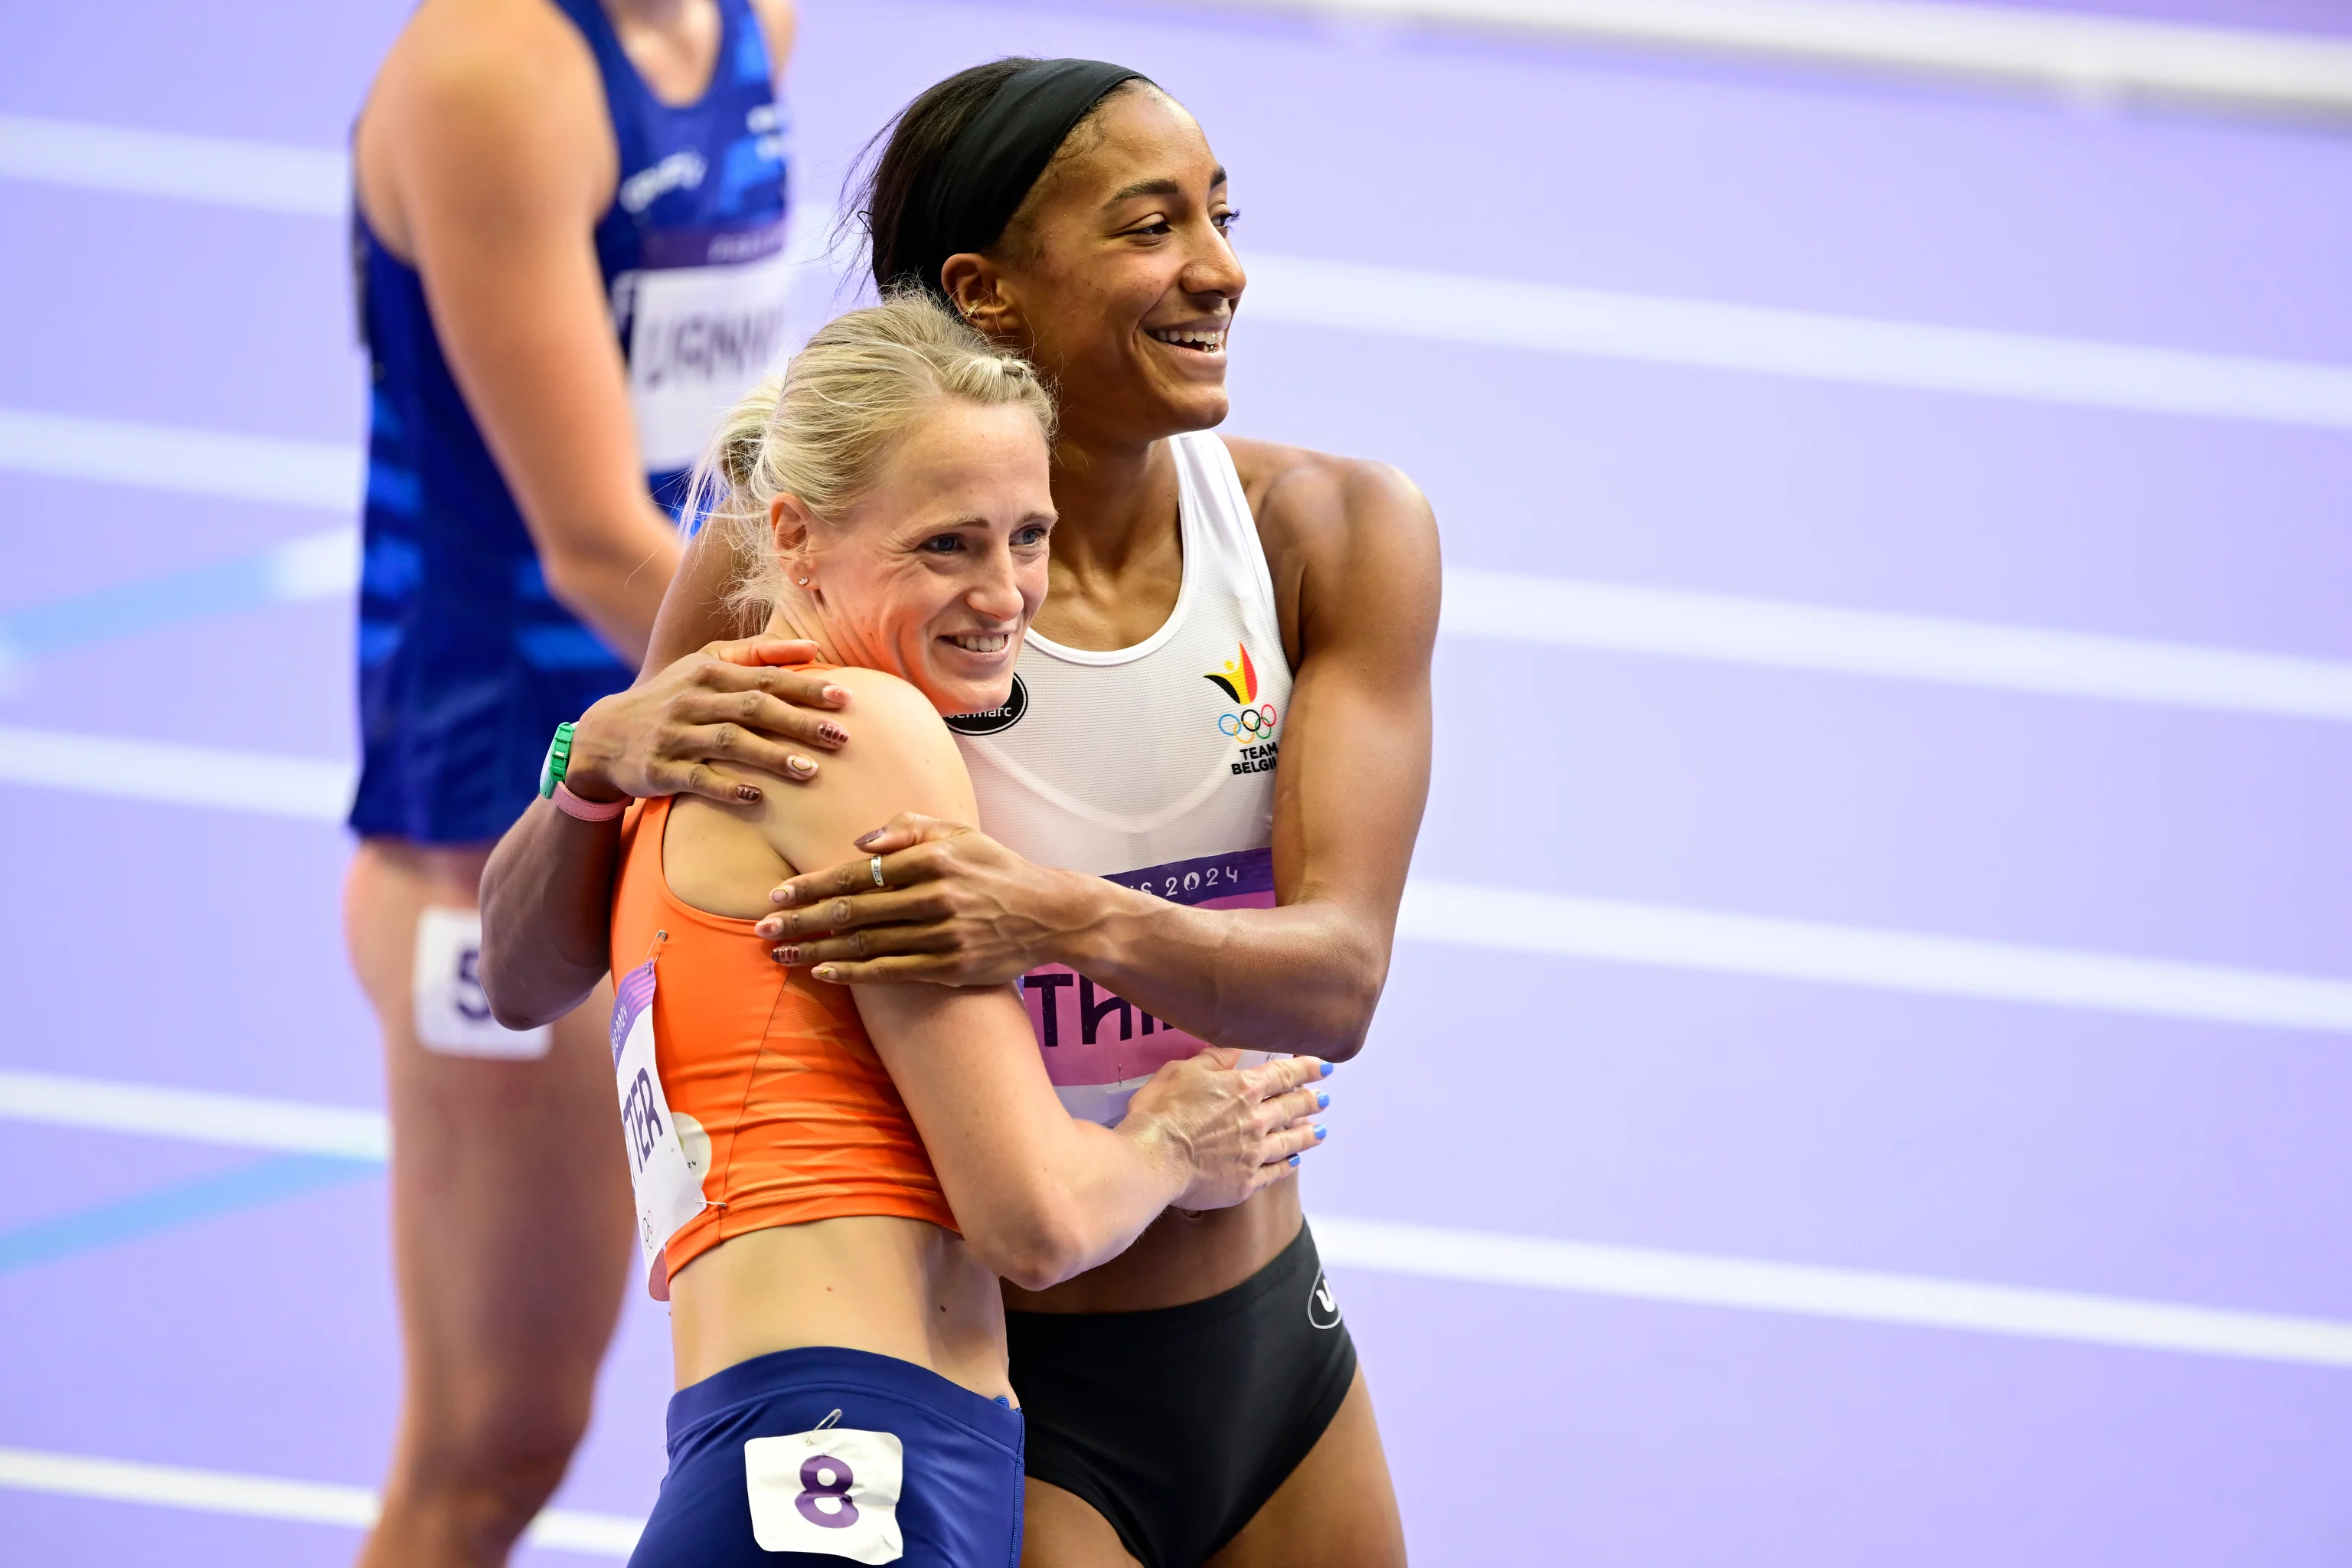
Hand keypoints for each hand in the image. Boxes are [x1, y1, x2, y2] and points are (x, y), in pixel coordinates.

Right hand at [564, 635, 847, 805]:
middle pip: (753, 708)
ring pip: (729, 743)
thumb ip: (758, 654)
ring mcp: (675, 735)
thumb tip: (814, 649)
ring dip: (772, 756)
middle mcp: (692, 700)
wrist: (604, 735)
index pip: (765, 677)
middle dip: (800, 722)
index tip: (846, 697)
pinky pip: (697, 779)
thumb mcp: (705, 665)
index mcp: (708, 671)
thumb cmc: (673, 697)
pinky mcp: (660, 769)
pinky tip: (758, 797)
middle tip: (843, 737)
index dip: (806, 687)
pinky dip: (727, 788)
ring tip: (811, 770)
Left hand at [755, 813, 1098, 985]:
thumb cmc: (995, 868)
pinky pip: (890, 972)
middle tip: (763, 928)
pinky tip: (823, 971)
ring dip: (817, 950)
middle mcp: (935, 896)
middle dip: (801, 920)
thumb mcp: (959, 832)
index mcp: (933, 858)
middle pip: (852, 911)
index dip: (813, 885)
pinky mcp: (950, 967)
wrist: (1049, 914)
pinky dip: (853, 973)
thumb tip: (857, 843)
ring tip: (781, 953)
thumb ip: (908, 827)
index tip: (777, 893)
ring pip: (866, 945)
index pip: (858, 873)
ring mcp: (942, 935)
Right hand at [1125, 1051, 1329, 1210]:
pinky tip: (1294, 1163)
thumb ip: (1212, 1060)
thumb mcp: (1181, 1072)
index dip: (1307, 1069)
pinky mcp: (1246, 1182)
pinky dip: (1287, 1166)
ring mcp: (1254, 1154)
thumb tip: (1235, 1050)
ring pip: (1291, 1141)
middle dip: (1311, 1101)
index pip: (1284, 1074)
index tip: (1324, 1067)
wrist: (1153, 1160)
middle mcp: (1256, 1120)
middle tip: (1324, 1099)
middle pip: (1293, 1108)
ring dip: (1307, 1134)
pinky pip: (1275, 1173)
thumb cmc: (1161, 1113)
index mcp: (1243, 1089)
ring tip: (1320, 1131)